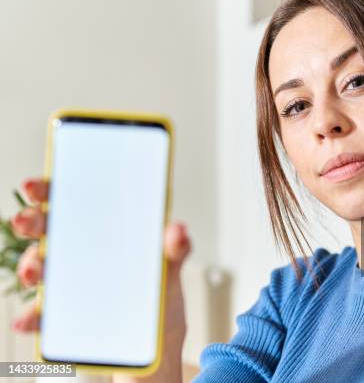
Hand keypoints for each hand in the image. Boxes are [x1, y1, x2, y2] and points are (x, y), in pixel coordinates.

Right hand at [10, 178, 191, 381]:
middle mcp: (77, 250)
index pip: (68, 199)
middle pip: (45, 229)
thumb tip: (179, 231)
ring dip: (31, 267)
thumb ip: (175, 248)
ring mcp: (67, 282)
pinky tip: (30, 319)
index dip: (47, 189)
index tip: (36, 184)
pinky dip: (32, 316)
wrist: (160, 333)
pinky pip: (41, 314)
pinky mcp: (63, 316)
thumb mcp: (170, 265)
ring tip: (38, 272)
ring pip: (39, 268)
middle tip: (29, 222)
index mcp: (101, 228)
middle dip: (32, 221)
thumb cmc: (159, 287)